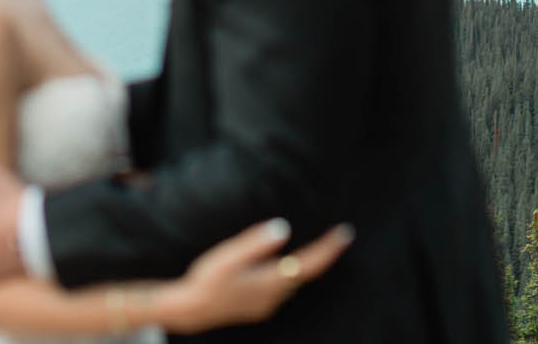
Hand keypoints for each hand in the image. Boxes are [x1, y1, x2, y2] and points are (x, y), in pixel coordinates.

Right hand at [160, 219, 354, 332]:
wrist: (193, 310)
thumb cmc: (208, 279)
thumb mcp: (229, 256)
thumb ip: (256, 242)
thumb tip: (283, 227)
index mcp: (271, 280)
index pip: (310, 263)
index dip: (329, 248)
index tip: (345, 233)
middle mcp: (275, 295)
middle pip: (307, 273)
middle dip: (324, 255)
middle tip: (337, 236)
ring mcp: (267, 303)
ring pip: (295, 281)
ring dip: (308, 264)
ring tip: (317, 245)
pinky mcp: (258, 307)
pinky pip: (283, 288)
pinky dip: (291, 273)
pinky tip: (284, 264)